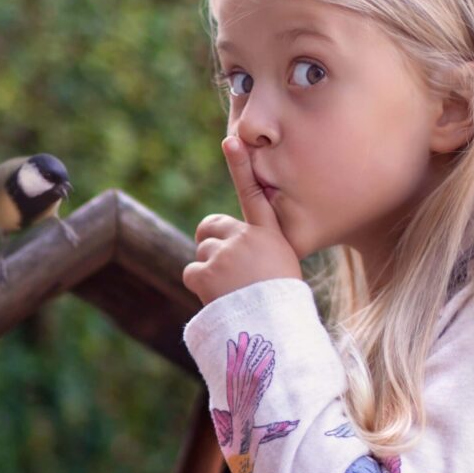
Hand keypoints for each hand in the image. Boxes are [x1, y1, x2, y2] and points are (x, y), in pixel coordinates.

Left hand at [183, 136, 301, 304]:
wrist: (275, 332)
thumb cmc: (282, 306)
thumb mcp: (282, 270)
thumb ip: (261, 253)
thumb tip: (235, 251)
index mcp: (271, 236)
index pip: (254, 194)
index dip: (241, 166)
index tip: (231, 140)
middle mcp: (247, 238)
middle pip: (211, 227)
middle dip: (210, 243)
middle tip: (226, 271)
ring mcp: (225, 253)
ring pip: (201, 253)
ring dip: (208, 271)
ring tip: (230, 292)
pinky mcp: (207, 271)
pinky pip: (191, 271)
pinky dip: (198, 285)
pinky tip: (218, 298)